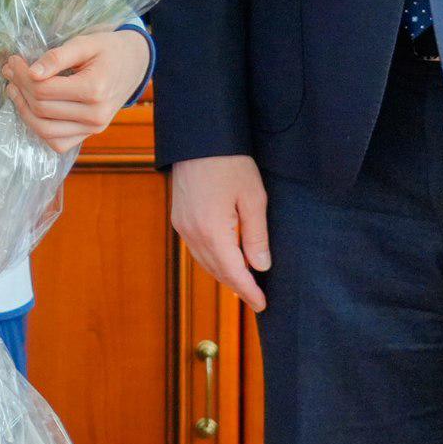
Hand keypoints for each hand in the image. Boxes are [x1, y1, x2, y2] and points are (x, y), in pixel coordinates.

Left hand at [1, 28, 152, 152]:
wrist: (134, 64)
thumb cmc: (109, 50)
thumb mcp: (85, 43)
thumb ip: (58, 56)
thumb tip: (32, 72)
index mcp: (95, 89)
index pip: (44, 89)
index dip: (22, 76)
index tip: (13, 61)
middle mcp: (95, 115)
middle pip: (42, 108)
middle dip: (20, 88)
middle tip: (11, 71)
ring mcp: (93, 128)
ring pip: (45, 130)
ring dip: (23, 110)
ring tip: (14, 90)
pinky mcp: (90, 134)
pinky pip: (58, 142)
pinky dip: (39, 129)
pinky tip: (31, 109)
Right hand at [170, 154, 270, 312]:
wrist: (199, 139)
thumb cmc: (230, 164)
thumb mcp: (253, 199)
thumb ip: (257, 236)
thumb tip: (261, 267)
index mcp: (213, 231)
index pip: (234, 272)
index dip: (249, 291)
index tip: (263, 305)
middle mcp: (192, 233)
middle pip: (217, 271)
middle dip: (237, 286)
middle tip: (257, 298)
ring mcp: (182, 226)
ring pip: (204, 262)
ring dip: (224, 274)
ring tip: (244, 284)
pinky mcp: (179, 218)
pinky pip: (197, 249)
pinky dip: (212, 260)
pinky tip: (225, 260)